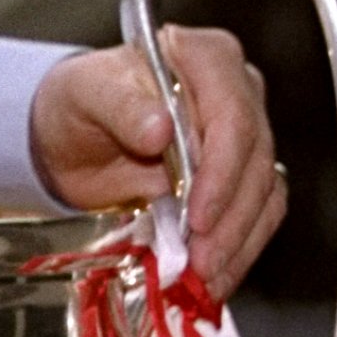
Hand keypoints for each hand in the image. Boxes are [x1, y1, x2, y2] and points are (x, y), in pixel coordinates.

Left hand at [27, 25, 286, 301]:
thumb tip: (159, 128)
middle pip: (255, 161)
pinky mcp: (239, 177)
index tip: (198, 214)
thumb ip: (122, 105)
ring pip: (263, 194)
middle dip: (228, 218)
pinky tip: (215, 277)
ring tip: (205, 277)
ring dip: (237, 242)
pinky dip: (237, 249)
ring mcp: (243, 137)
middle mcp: (237, 93)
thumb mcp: (86, 94)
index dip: (221, 170)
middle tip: (201, 260)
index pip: (233, 116)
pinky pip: (255, 216)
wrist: (73, 133)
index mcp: (206, 59)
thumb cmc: (81, 102)